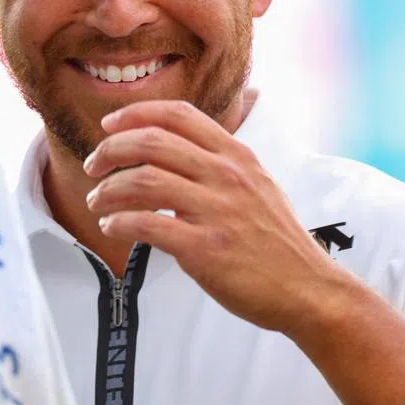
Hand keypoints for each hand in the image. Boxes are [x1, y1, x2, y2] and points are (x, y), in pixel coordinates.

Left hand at [83, 99, 342, 334]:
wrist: (311, 290)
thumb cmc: (278, 241)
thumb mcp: (259, 184)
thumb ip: (221, 163)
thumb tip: (173, 149)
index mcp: (237, 155)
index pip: (178, 114)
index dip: (135, 113)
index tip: (109, 126)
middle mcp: (226, 175)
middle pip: (151, 142)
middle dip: (110, 150)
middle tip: (93, 166)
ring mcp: (216, 211)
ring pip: (141, 181)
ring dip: (107, 190)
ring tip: (96, 202)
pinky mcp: (205, 249)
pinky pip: (147, 224)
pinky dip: (120, 222)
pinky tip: (112, 227)